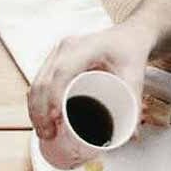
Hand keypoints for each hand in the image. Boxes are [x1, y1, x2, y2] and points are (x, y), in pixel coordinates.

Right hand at [29, 22, 154, 168]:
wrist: (127, 36)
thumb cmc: (130, 50)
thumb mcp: (135, 72)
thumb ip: (134, 102)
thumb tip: (132, 134)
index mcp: (84, 47)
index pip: (62, 73)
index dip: (54, 96)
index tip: (56, 119)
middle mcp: (64, 50)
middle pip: (43, 82)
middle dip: (40, 111)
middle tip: (48, 134)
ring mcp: (54, 56)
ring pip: (36, 85)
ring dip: (35, 111)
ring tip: (44, 132)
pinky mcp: (51, 64)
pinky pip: (37, 84)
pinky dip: (36, 104)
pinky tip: (40, 119)